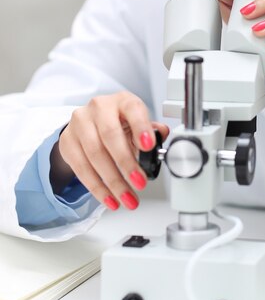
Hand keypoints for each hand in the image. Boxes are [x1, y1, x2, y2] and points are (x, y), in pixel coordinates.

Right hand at [50, 92, 169, 209]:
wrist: (89, 123)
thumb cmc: (119, 122)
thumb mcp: (137, 122)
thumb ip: (151, 130)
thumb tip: (162, 134)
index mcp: (122, 100)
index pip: (132, 109)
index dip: (141, 127)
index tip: (148, 146)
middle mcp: (99, 107)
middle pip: (110, 135)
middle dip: (126, 162)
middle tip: (140, 182)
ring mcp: (80, 123)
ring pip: (95, 155)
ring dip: (113, 182)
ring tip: (128, 198)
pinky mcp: (67, 142)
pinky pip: (82, 169)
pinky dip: (97, 188)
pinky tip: (110, 198)